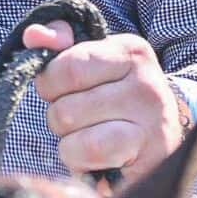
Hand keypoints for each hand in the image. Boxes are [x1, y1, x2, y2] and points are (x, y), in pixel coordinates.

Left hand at [23, 21, 180, 182]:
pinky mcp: (148, 160)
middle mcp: (147, 86)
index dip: (50, 84)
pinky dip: (80, 161)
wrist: (162, 135)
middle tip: (79, 118)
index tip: (61, 90)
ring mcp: (152, 125)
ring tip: (87, 137)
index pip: (69, 67)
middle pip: (65, 107)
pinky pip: (90, 156)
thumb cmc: (114, 93)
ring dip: (68, 141)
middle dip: (58, 116)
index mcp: (131, 51)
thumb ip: (59, 41)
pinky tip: (95, 158)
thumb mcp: (92, 57)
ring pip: (76, 136)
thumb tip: (34, 36)